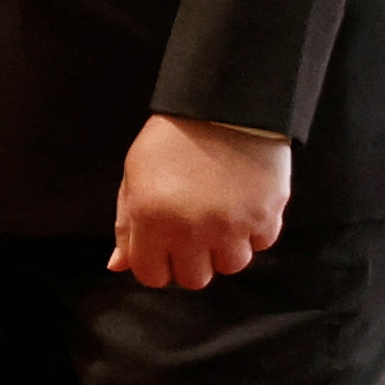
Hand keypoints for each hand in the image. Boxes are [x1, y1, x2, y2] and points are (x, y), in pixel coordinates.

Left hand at [112, 114, 292, 288]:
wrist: (224, 105)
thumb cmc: (173, 138)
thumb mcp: (135, 176)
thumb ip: (127, 225)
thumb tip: (119, 265)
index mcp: (151, 221)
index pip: (152, 276)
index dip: (158, 264)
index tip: (165, 249)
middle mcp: (191, 231)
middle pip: (194, 279)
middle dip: (192, 260)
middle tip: (195, 232)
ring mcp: (231, 227)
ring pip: (231, 266)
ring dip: (226, 248)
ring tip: (222, 216)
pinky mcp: (265, 216)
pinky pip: (262, 244)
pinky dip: (255, 230)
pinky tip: (244, 203)